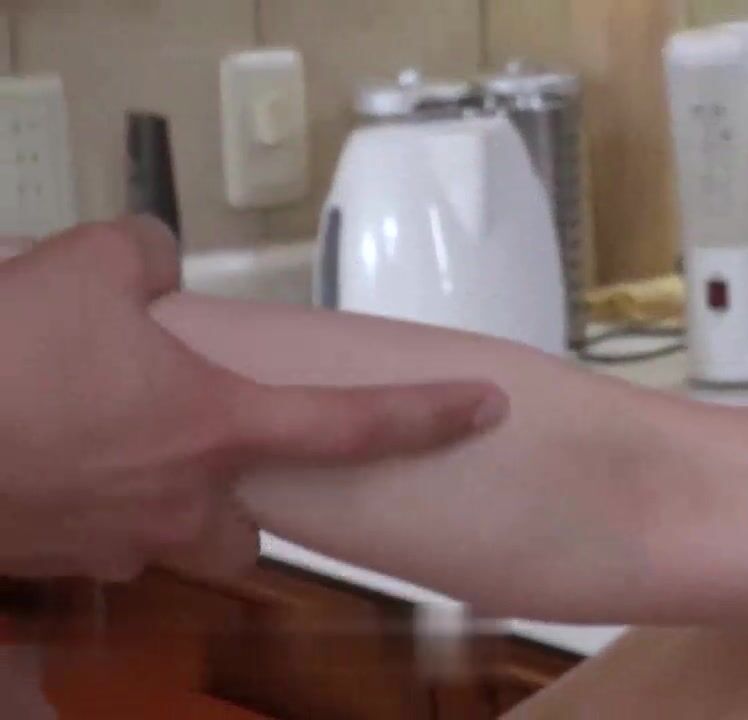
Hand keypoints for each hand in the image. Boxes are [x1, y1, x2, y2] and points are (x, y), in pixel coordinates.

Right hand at [0, 217, 508, 581]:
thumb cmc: (2, 357)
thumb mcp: (85, 264)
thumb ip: (145, 256)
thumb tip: (153, 260)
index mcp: (217, 428)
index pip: (355, 423)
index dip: (430, 414)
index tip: (484, 407)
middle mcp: (180, 504)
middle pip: (244, 527)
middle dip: (236, 492)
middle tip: (199, 442)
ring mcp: (113, 546)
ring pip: (166, 536)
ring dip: (155, 495)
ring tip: (100, 437)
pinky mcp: (53, 564)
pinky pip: (95, 539)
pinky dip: (86, 500)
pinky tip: (46, 451)